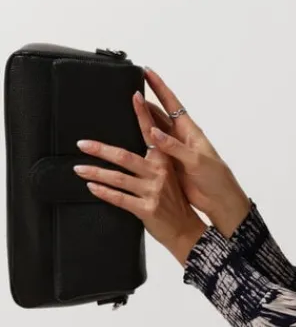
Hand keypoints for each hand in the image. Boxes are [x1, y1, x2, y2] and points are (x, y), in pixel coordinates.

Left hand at [73, 91, 205, 258]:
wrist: (186, 229)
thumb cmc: (175, 202)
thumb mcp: (168, 177)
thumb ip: (153, 162)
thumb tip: (131, 148)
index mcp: (164, 161)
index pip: (150, 133)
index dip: (142, 114)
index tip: (135, 96)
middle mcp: (159, 174)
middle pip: (125, 156)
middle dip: (100, 149)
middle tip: (82, 143)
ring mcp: (152, 192)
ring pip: (118, 178)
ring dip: (95, 172)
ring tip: (78, 168)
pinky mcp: (146, 209)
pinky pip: (119, 198)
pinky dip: (103, 192)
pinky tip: (91, 186)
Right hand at [140, 67, 248, 222]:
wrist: (219, 201)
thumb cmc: (216, 178)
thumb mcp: (197, 160)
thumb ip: (175, 147)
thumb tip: (153, 131)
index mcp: (190, 131)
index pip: (172, 103)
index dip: (159, 87)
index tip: (147, 72)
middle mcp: (180, 137)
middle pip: (159, 114)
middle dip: (145, 101)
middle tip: (128, 88)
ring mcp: (173, 151)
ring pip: (152, 130)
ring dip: (140, 120)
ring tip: (123, 108)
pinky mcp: (167, 165)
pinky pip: (150, 149)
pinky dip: (140, 142)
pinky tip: (128, 138)